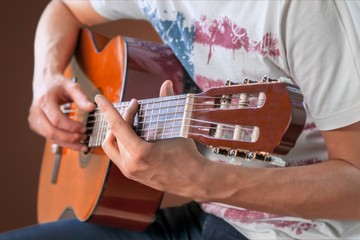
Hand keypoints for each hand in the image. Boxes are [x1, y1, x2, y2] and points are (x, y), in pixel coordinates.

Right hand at [28, 74, 95, 150]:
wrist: (45, 82)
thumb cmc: (58, 84)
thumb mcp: (72, 86)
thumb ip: (82, 98)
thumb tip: (92, 108)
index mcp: (44, 101)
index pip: (57, 119)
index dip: (71, 127)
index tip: (84, 128)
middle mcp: (36, 112)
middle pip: (51, 131)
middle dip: (69, 138)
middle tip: (84, 138)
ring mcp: (34, 120)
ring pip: (50, 137)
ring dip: (67, 143)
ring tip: (82, 144)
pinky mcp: (36, 126)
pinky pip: (50, 137)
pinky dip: (63, 142)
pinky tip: (75, 143)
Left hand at [95, 80, 209, 198]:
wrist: (194, 181)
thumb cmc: (188, 156)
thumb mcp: (177, 129)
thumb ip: (168, 103)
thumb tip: (166, 84)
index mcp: (140, 153)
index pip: (117, 126)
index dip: (107, 109)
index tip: (99, 97)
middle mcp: (130, 164)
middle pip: (115, 134)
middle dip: (123, 117)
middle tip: (135, 107)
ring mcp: (129, 172)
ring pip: (112, 146)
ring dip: (117, 131)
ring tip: (130, 120)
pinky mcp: (131, 175)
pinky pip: (117, 155)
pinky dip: (120, 142)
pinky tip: (131, 134)